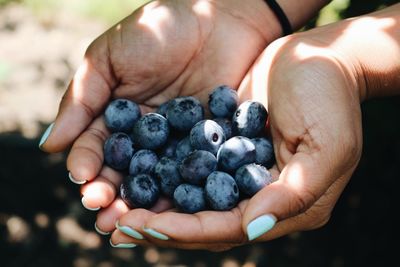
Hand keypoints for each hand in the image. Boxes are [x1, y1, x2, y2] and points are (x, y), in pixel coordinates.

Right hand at [40, 0, 280, 235]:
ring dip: (144, 204)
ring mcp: (181, 142)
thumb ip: (82, 98)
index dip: (88, 164)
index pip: (98, 147)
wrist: (221, 16)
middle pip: (127, 172)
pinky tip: (175, 210)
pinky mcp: (213, 145)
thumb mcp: (110, 57)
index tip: (83, 180)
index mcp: (121, 116)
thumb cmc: (160, 29)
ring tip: (131, 224)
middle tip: (103, 214)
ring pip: (159, 180)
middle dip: (112, 193)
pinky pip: (196, 174)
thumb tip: (50, 144)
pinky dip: (185, 193)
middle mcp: (149, 135)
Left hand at [107, 20, 363, 250]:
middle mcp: (260, 196)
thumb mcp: (328, 147)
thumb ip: (294, 192)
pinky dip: (164, 175)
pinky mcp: (225, 148)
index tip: (145, 226)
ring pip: (193, 201)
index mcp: (287, 204)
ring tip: (117, 211)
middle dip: (162, 226)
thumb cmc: (330, 97)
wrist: (319, 56)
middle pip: (206, 223)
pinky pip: (191, 168)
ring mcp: (240, 173)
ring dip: (156, 207)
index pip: (229, 228)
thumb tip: (252, 229)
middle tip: (117, 227)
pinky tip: (134, 175)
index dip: (186, 231)